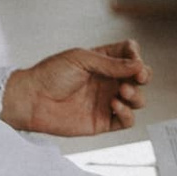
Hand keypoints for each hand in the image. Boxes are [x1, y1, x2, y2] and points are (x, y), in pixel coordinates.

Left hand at [0, 40, 150, 135]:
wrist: (32, 99)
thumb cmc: (51, 74)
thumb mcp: (81, 59)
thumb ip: (111, 64)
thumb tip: (138, 65)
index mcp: (102, 61)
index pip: (129, 54)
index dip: (136, 55)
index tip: (135, 57)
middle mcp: (107, 80)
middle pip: (139, 77)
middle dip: (143, 76)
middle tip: (138, 76)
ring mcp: (106, 101)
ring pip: (137, 99)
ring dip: (136, 95)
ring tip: (122, 91)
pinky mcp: (103, 121)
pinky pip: (126, 120)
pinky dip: (127, 113)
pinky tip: (114, 105)